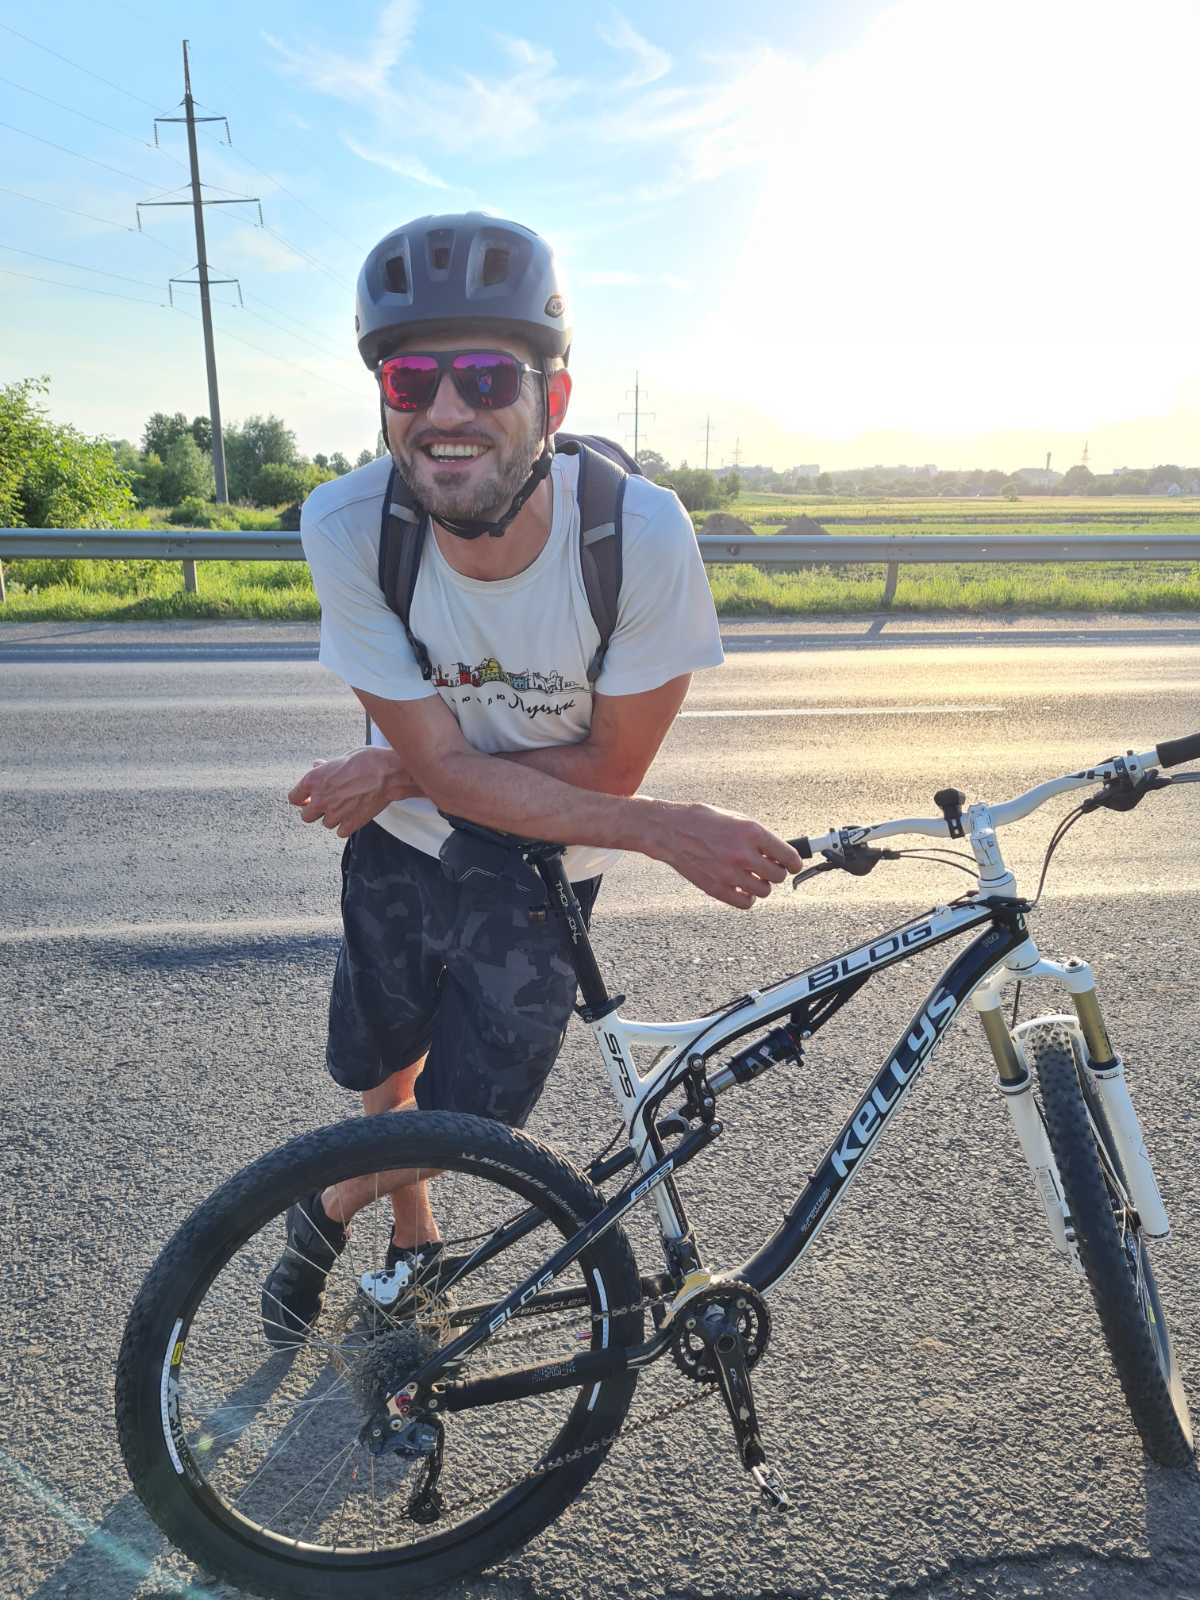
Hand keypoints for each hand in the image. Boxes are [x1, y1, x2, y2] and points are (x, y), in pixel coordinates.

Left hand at [288, 748, 423, 837]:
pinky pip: (340, 831)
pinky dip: (346, 825)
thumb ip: (326, 767)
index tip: (307, 798)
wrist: (389, 774)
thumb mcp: (341, 758)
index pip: (294, 797)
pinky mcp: (350, 824)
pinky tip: (353, 815)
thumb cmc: (367, 761)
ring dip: (333, 817)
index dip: (301, 798)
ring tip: (346, 806)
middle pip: (306, 816)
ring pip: (325, 824)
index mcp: (313, 780)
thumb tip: (318, 766)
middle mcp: (320, 799)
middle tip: (326, 804)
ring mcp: (334, 814)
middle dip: (315, 811)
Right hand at [651, 803, 803, 909]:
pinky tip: (742, 888)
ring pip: (764, 891)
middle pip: (778, 876)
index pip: (788, 856)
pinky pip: (745, 903)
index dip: (794, 862)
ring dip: (762, 885)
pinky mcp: (716, 888)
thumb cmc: (701, 820)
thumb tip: (777, 851)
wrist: (669, 830)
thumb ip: (758, 836)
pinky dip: (748, 898)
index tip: (794, 864)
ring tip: (752, 876)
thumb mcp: (736, 818)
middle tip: (769, 867)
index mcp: (751, 832)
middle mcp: (742, 854)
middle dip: (777, 872)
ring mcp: (729, 873)